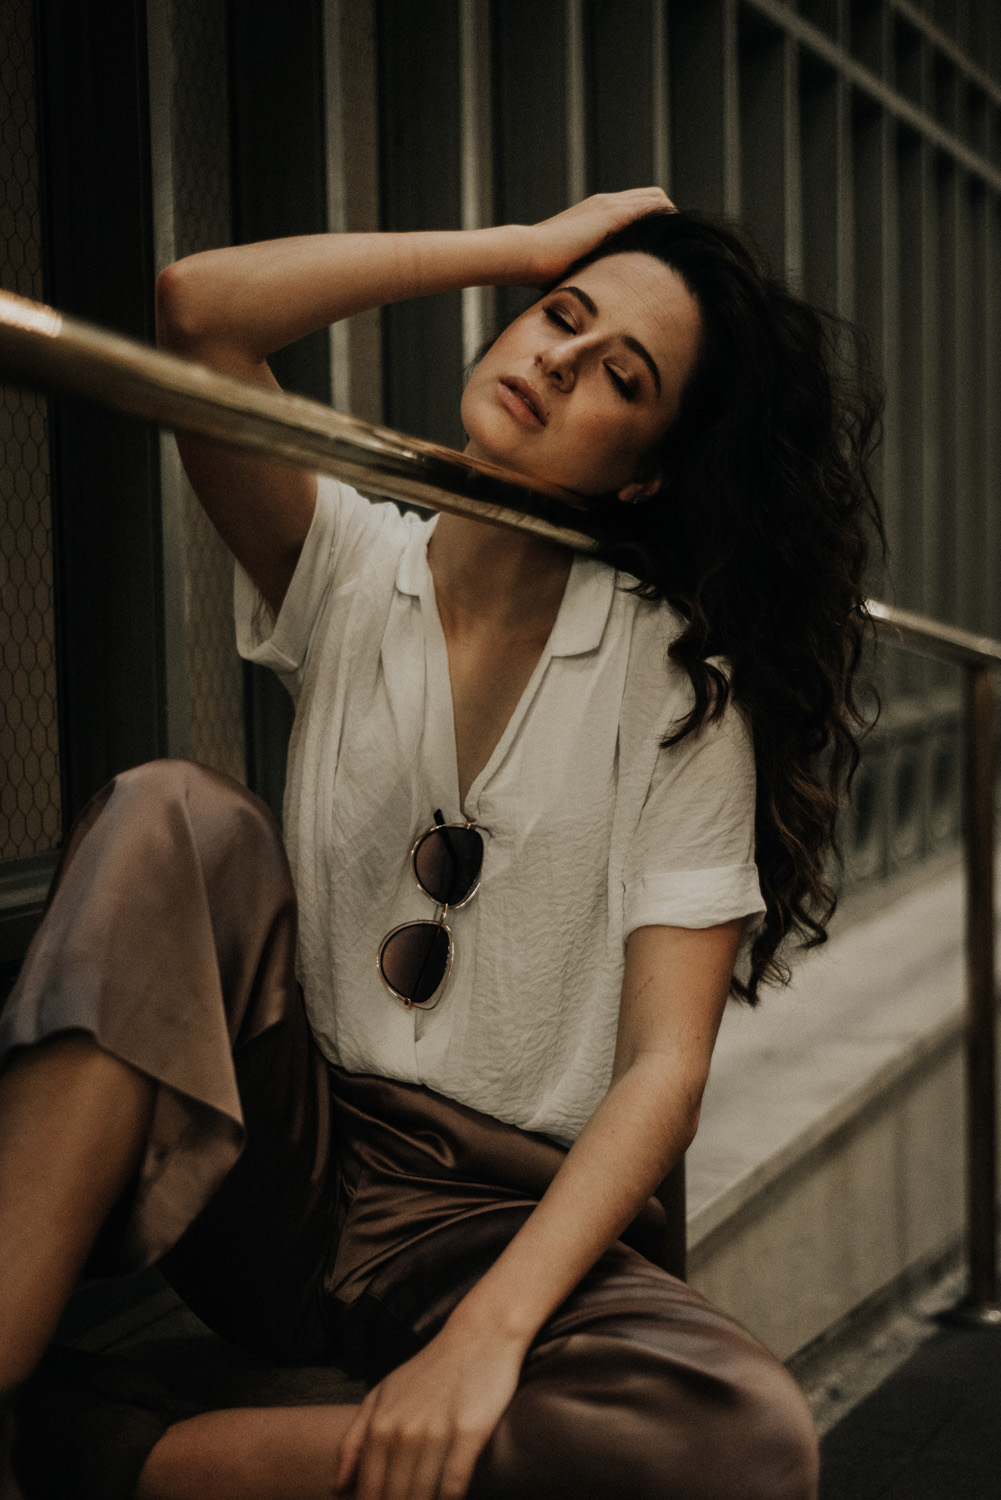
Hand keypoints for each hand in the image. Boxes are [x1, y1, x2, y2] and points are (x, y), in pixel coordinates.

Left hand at [332, 1315, 526, 1499]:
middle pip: (395, 1499)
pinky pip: (454, 1486)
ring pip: (423, 1498)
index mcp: (379, 1425)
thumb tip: (336, 1488)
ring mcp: (436, 1433)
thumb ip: (354, 1440)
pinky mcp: (470, 1433)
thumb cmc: (429, 1370)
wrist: (478, 1336)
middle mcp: (403, 1432)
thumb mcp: (382, 1395)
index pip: (369, 1492)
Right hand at [524, 187, 675, 284]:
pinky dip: (667, 217)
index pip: (637, 206)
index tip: (666, 246)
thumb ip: (590, 272)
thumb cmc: (540, 270)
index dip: (655, 222)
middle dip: (669, 218)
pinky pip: (651, 205)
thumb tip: (596, 300)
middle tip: (682, 245)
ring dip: (671, 217)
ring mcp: (609, 205)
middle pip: (652, 197)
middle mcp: (605, 203)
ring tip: (685, 243)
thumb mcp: (573, 267)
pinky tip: (677, 239)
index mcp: (596, 213)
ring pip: (656, 197)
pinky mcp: (611, 213)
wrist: (527, 254)